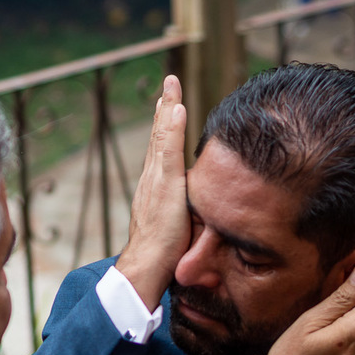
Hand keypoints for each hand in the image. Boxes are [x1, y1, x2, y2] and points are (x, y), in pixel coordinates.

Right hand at [115, 75, 189, 310]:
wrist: (145, 270)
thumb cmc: (164, 260)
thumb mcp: (180, 230)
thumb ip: (190, 216)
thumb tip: (209, 217)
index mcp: (155, 190)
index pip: (160, 152)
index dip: (164, 128)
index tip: (169, 107)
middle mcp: (151, 180)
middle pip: (157, 137)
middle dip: (163, 109)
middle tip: (169, 84)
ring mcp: (156, 181)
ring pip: (160, 137)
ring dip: (166, 109)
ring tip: (171, 85)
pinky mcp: (164, 186)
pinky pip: (168, 150)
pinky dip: (171, 127)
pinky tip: (176, 108)